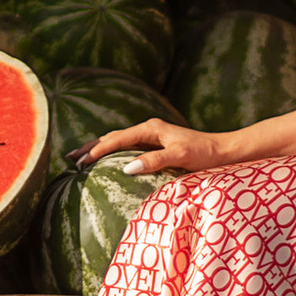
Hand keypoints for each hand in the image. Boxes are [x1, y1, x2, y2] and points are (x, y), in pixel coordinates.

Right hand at [81, 120, 223, 174]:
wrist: (224, 151)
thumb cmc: (205, 154)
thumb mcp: (180, 157)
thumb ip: (154, 161)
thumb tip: (127, 167)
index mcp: (150, 129)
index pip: (116, 139)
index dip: (97, 150)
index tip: (80, 162)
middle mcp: (149, 130)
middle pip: (112, 137)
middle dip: (91, 147)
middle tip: (70, 158)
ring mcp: (152, 137)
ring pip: (118, 141)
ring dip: (100, 149)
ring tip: (82, 158)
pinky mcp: (157, 146)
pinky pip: (128, 147)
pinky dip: (113, 153)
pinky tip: (109, 162)